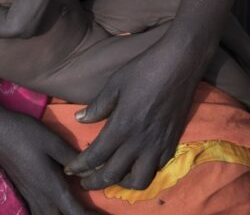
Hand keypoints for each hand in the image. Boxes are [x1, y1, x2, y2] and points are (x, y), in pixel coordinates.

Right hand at [0, 110, 97, 214]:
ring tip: (77, 211)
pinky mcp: (24, 194)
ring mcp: (30, 198)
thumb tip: (97, 170)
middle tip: (95, 213)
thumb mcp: (53, 142)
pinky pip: (39, 214)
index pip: (76, 214)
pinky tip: (58, 208)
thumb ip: (75, 159)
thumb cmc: (24, 133)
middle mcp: (41, 199)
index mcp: (51, 188)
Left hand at [64, 38, 211, 190]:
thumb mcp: (114, 85)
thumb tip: (79, 118)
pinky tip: (135, 165)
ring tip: (112, 177)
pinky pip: (156, 170)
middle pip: (113, 175)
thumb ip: (97, 106)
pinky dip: (143, 173)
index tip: (69, 170)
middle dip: (94, 182)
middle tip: (84, 182)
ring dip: (122, 184)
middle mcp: (139, 142)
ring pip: (138, 181)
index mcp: (121, 127)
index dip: (79, 167)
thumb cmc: (144, 70)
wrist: (179, 65)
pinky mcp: (172, 144)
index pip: (95, 157)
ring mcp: (157, 146)